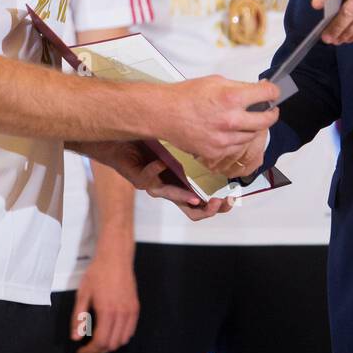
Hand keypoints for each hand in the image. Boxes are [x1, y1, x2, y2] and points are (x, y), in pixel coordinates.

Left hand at [71, 244, 138, 352]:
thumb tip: (76, 336)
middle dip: (98, 350)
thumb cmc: (98, 272)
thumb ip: (78, 317)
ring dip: (111, 344)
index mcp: (106, 310)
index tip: (82, 350)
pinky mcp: (135, 307)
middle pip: (112, 344)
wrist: (115, 257)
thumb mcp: (82, 294)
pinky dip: (121, 337)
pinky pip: (131, 331)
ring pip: (122, 340)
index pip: (100, 342)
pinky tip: (112, 332)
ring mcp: (130, 311)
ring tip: (100, 340)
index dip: (89, 350)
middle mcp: (121, 313)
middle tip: (89, 347)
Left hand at [100, 139, 236, 220]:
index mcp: (183, 184)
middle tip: (219, 202)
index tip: (232, 199)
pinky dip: (155, 171)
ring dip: (184, 197)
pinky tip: (161, 163)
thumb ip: (195, 149)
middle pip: (193, 211)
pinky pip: (148, 179)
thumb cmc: (150, 144)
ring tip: (197, 197)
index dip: (218, 207)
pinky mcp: (138, 179)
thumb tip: (220, 140)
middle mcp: (170, 189)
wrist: (120, 142)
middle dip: (209, 210)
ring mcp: (154, 186)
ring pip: (171, 198)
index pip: (203, 203)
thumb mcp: (178, 147)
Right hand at [156, 77, 278, 170]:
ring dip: (252, 128)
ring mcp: (224, 139)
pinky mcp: (216, 152)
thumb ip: (240, 87)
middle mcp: (231, 120)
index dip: (274, 92)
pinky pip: (236, 147)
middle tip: (270, 110)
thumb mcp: (216, 82)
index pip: (267, 94)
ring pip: (252, 136)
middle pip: (266, 120)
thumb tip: (259, 89)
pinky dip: (237, 140)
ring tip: (244, 120)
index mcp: (232, 98)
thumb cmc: (186, 95)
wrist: (164, 113)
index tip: (274, 94)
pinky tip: (229, 131)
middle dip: (271, 114)